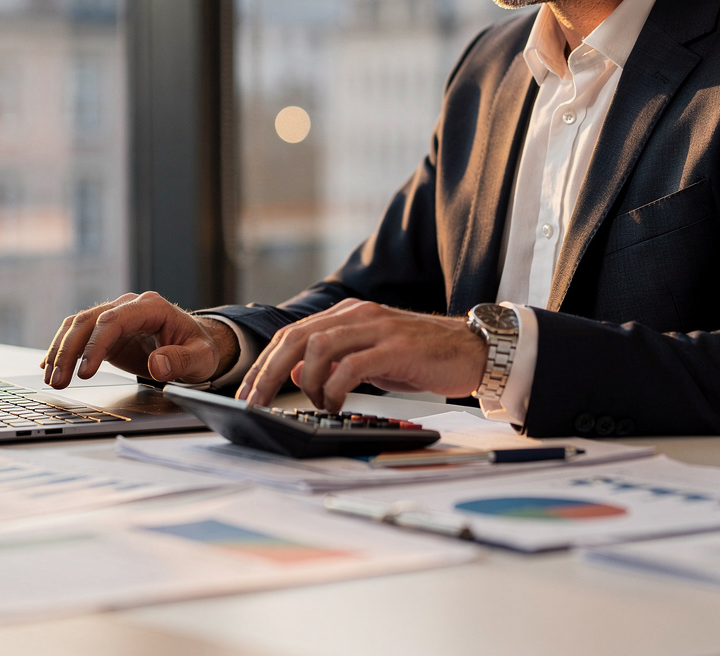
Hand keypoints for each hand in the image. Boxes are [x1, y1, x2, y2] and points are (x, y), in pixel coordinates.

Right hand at [40, 292, 235, 388]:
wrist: (196, 344)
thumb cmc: (199, 349)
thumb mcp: (200, 358)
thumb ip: (181, 360)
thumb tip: (157, 364)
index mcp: (151, 307)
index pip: (114, 321)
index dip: (96, 345)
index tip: (85, 372)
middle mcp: (129, 306)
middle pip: (89, 322)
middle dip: (70, 352)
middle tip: (59, 382)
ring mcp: (116, 316)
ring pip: (78, 326)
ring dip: (61, 352)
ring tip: (52, 380)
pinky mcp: (108, 331)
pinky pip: (79, 335)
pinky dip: (62, 349)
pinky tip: (49, 367)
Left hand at [237, 299, 485, 410]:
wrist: (472, 350)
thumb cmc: (422, 357)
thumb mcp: (370, 357)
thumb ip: (333, 360)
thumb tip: (292, 372)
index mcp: (348, 314)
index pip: (292, 334)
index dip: (263, 363)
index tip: (247, 393)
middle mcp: (358, 315)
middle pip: (295, 338)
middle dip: (266, 373)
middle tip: (254, 403)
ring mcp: (377, 328)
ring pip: (317, 348)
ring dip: (306, 383)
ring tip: (316, 404)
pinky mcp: (395, 348)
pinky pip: (349, 368)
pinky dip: (333, 390)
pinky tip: (336, 405)